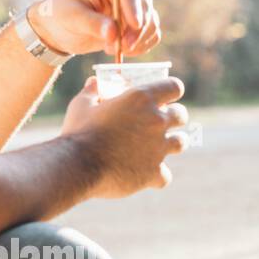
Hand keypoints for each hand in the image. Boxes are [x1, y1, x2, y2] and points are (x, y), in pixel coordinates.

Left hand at [26, 0, 161, 57]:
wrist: (60, 27)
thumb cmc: (62, 14)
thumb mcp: (71, 17)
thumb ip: (91, 23)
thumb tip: (113, 33)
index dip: (134, 6)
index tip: (135, 24)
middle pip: (145, 6)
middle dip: (137, 29)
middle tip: (122, 47)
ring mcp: (135, 4)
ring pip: (151, 22)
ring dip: (138, 40)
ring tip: (111, 48)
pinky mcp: (138, 22)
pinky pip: (151, 34)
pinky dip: (142, 45)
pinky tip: (123, 51)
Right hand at [61, 75, 187, 198]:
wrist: (77, 165)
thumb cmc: (78, 132)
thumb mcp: (80, 105)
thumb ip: (91, 91)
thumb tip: (94, 82)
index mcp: (140, 99)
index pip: (174, 87)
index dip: (170, 90)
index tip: (164, 96)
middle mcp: (156, 121)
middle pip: (181, 115)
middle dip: (173, 117)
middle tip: (157, 123)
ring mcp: (158, 148)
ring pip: (181, 143)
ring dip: (171, 143)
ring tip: (155, 147)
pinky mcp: (154, 172)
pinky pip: (165, 175)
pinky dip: (156, 175)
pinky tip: (144, 174)